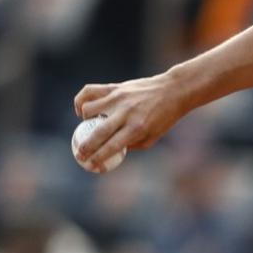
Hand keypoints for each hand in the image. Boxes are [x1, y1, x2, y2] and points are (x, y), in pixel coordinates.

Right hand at [73, 72, 190, 169]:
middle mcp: (126, 113)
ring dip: (84, 121)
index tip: (90, 165)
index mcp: (137, 128)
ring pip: (89, 110)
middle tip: (79, 155)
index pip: (112, 146)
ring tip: (88, 126)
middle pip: (98, 132)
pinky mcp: (114, 87)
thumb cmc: (164, 117)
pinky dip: (81, 101)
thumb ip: (132, 145)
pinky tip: (83, 110)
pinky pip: (89, 91)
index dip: (98, 158)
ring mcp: (118, 98)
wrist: (173, 90)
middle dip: (85, 147)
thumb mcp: (153, 136)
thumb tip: (111, 151)